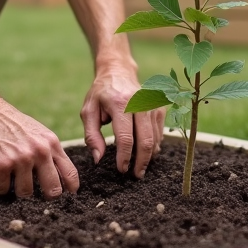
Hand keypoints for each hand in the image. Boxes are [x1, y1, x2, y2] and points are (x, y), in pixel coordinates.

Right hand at [0, 96, 78, 198]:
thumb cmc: (10, 124)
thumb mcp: (38, 133)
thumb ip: (49, 153)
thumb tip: (60, 181)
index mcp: (51, 143)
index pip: (70, 174)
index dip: (70, 191)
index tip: (65, 197)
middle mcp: (39, 151)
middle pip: (53, 190)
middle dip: (45, 197)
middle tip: (35, 194)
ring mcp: (21, 159)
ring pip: (25, 193)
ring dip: (16, 189)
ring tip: (10, 174)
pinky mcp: (1, 165)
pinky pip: (2, 189)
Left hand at [81, 58, 164, 177]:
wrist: (118, 72)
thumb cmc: (101, 94)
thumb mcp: (88, 111)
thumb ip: (92, 136)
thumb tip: (98, 158)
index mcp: (120, 103)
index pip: (125, 137)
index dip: (124, 157)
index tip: (121, 169)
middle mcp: (140, 103)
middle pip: (145, 140)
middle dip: (141, 161)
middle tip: (136, 175)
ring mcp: (152, 105)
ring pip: (154, 138)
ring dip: (148, 156)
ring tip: (139, 167)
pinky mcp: (159, 108)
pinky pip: (159, 132)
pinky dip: (153, 145)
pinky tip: (145, 152)